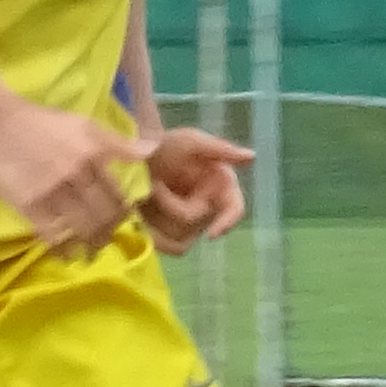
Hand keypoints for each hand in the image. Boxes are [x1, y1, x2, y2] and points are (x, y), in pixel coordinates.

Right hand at [0, 95, 151, 261]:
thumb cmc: (43, 123)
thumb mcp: (85, 124)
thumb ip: (118, 142)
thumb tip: (151, 151)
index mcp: (94, 157)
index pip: (117, 196)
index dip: (122, 215)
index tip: (120, 223)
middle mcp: (78, 177)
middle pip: (103, 216)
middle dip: (107, 233)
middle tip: (105, 241)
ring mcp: (53, 193)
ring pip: (82, 229)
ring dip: (90, 246)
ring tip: (89, 253)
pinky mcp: (30, 205)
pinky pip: (52, 235)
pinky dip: (62, 249)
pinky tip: (65, 255)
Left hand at [138, 125, 254, 256]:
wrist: (134, 157)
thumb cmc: (167, 145)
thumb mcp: (191, 141)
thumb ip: (220, 149)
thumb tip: (251, 156)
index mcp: (221, 186)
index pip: (234, 210)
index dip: (226, 223)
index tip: (211, 234)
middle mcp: (208, 208)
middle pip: (195, 222)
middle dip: (171, 205)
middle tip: (154, 184)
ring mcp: (188, 224)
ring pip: (180, 237)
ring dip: (158, 217)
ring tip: (146, 193)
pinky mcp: (168, 234)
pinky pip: (166, 245)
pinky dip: (152, 233)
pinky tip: (140, 215)